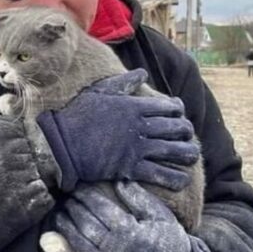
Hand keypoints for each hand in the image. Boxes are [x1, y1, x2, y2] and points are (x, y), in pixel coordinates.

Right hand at [36, 70, 198, 191]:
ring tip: (191, 157)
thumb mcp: (99, 92)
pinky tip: (181, 179)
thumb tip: (142, 72)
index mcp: (134, 106)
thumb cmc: (77, 116)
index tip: (179, 114)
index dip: (179, 111)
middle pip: (177, 128)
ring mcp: (137, 148)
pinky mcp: (130, 168)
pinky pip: (161, 174)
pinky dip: (175, 178)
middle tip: (187, 136)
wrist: (60, 144)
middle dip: (186, 132)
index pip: (170, 107)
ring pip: (174, 151)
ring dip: (187, 154)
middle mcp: (140, 126)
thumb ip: (123, 83)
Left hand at [43, 182, 213, 251]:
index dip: (85, 195)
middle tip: (66, 197)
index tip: (77, 185)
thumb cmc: (172, 243)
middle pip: (85, 222)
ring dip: (65, 228)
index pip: (99, 207)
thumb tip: (119, 180)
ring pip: (78, 242)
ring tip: (58, 216)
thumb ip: (139, 199)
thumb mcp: (160, 216)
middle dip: (73, 207)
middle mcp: (114, 248)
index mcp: (129, 229)